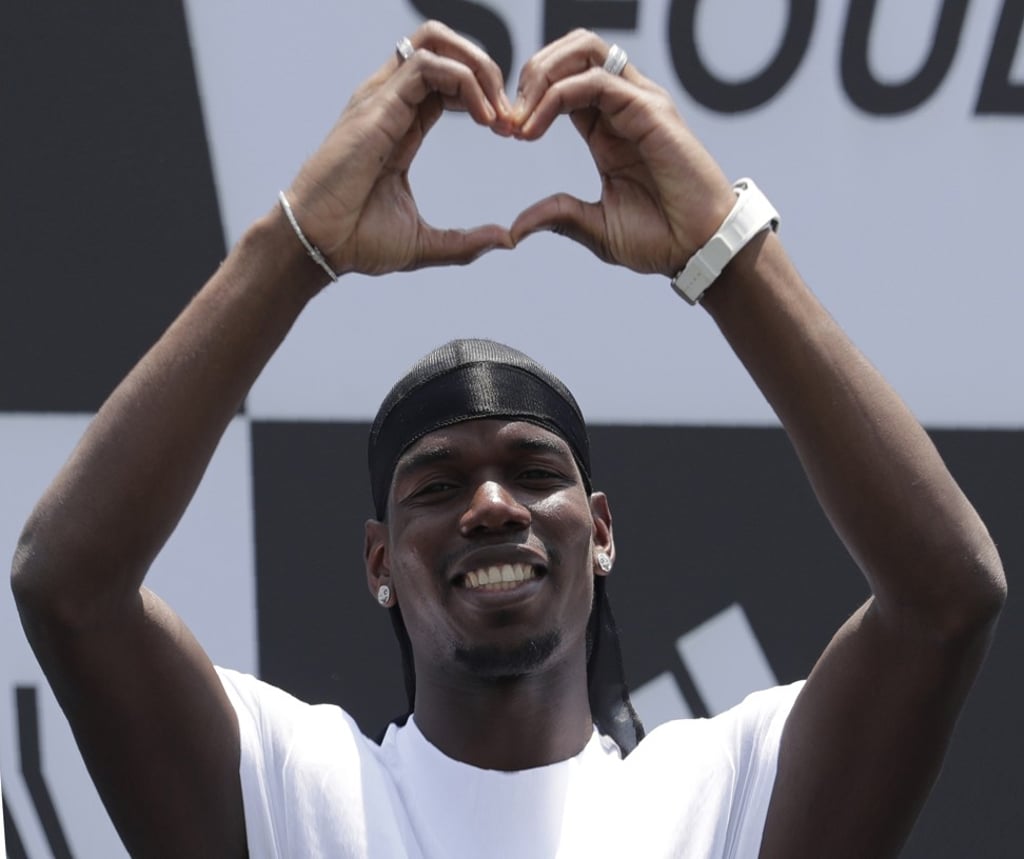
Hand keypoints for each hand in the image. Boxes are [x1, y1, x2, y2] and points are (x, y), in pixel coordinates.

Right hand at [285, 21, 514, 276]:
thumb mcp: (425, 243)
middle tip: (509, 117)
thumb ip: (466, 241)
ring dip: (479, 69)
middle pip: (444, 47)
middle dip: (487, 70)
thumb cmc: (356, 241)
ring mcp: (381, 98)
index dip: (484, 96)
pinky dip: (465, 82)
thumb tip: (505, 240)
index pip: (447, 81)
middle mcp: (389, 102)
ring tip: (498, 113)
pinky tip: (483, 118)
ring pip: (436, 41)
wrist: (319, 245)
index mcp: (401, 125)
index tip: (508, 132)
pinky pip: (428, 64)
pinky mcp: (378, 104)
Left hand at [510, 30, 735, 276]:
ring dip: (541, 74)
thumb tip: (514, 228)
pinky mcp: (650, 110)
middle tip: (508, 116)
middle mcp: (624, 106)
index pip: (564, 81)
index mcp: (608, 129)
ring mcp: (639, 103)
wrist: (699, 249)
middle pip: (573, 51)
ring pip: (584, 49)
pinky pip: (595, 80)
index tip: (505, 131)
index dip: (529, 97)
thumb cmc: (660, 239)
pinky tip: (534, 127)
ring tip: (520, 116)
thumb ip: (558, 216)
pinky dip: (556, 96)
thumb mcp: (595, 227)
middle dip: (531, 72)